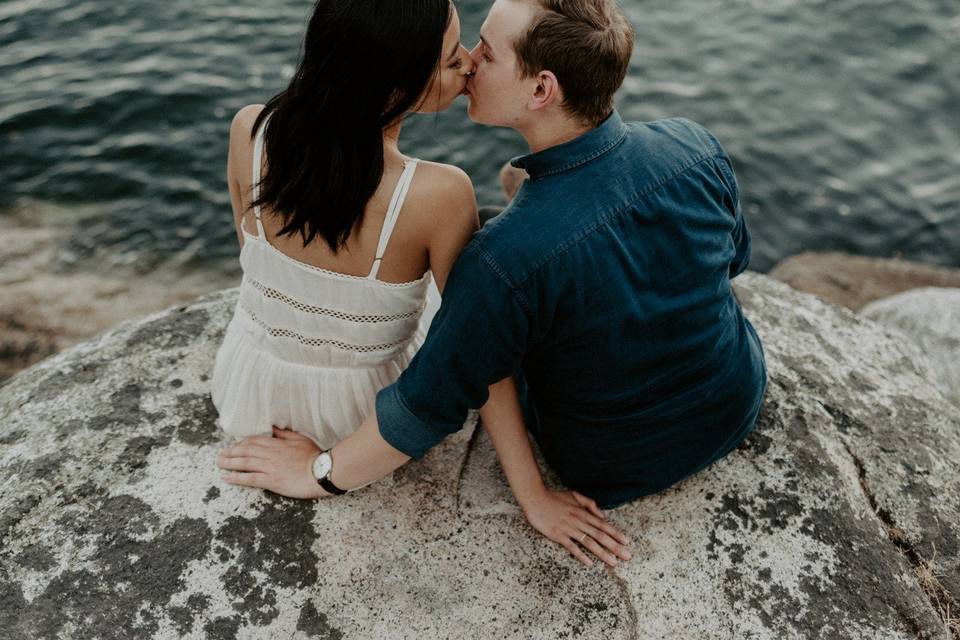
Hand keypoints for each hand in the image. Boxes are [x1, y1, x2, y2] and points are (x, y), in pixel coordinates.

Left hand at [216, 426, 330, 499]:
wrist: (321, 472)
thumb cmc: (314, 456)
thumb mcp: (300, 439)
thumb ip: (285, 434)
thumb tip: (274, 427)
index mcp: (278, 443)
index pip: (255, 441)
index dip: (242, 443)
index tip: (234, 446)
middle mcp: (271, 454)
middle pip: (246, 451)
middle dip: (231, 452)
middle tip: (220, 454)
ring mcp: (270, 467)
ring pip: (245, 463)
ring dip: (229, 463)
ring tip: (219, 463)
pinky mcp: (271, 480)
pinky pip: (250, 478)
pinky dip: (237, 478)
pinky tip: (227, 478)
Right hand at [521, 489, 631, 567]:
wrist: (535, 499)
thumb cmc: (554, 497)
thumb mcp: (574, 495)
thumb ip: (589, 504)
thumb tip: (602, 515)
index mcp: (583, 513)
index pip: (603, 525)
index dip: (616, 534)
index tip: (627, 542)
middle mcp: (579, 522)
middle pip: (600, 536)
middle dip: (615, 547)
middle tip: (627, 556)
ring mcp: (569, 529)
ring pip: (589, 543)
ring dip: (603, 553)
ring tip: (613, 562)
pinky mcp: (558, 535)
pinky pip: (572, 547)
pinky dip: (581, 555)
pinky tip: (590, 563)